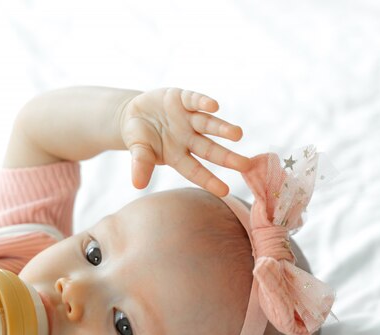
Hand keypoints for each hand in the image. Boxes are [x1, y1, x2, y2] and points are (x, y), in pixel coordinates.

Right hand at [118, 88, 249, 194]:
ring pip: (208, 125)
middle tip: (246, 165)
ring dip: (223, 129)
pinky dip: (203, 102)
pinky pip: (195, 100)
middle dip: (227, 157)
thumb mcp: (138, 151)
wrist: (134, 114)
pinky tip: (214, 106)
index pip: (195, 171)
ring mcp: (188, 119)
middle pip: (209, 150)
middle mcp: (188, 139)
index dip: (209, 180)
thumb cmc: (140, 138)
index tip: (225, 191)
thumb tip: (137, 185)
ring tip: (238, 134)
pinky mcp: (184, 99)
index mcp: (177, 156)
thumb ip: (140, 165)